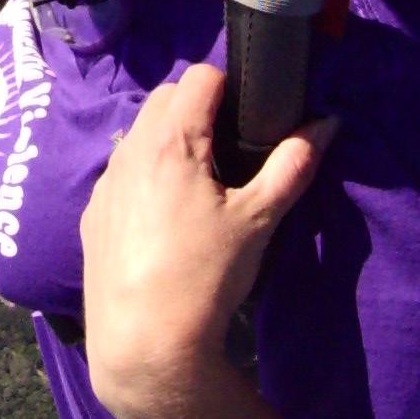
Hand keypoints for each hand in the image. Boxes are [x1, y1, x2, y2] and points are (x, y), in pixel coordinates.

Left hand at [80, 63, 333, 418]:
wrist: (144, 342)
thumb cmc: (205, 275)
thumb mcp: (258, 220)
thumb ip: (292, 165)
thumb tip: (326, 123)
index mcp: (171, 141)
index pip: (200, 76)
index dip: (231, 85)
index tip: (251, 111)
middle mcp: (130, 151)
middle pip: (165, 98)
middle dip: (199, 107)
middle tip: (232, 145)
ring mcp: (106, 183)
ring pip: (139, 135)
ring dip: (169, 140)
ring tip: (202, 180)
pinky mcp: (93, 213)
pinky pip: (121, 173)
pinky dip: (145, 175)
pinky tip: (166, 216)